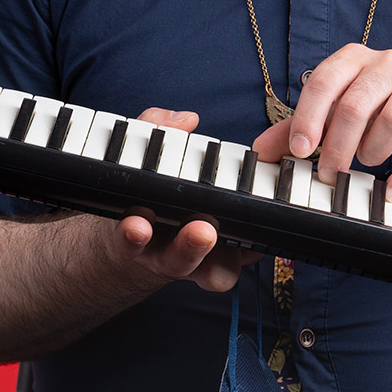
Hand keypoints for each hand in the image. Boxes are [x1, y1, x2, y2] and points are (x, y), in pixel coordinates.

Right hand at [114, 108, 261, 292]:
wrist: (148, 238)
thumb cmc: (146, 192)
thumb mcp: (137, 159)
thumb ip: (151, 131)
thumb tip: (185, 119)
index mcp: (141, 231)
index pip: (131, 238)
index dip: (132, 234)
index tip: (136, 223)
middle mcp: (169, 253)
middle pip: (177, 260)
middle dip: (188, 246)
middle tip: (201, 229)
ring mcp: (201, 262)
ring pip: (213, 272)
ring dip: (222, 255)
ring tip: (230, 233)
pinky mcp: (230, 260)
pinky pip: (243, 261)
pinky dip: (252, 250)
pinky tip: (259, 235)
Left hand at [252, 45, 391, 199]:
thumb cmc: (375, 107)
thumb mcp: (335, 110)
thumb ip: (299, 128)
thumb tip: (261, 151)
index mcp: (354, 58)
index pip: (324, 81)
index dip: (309, 117)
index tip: (300, 149)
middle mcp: (387, 64)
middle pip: (356, 104)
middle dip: (338, 146)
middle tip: (329, 173)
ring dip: (372, 151)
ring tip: (365, 162)